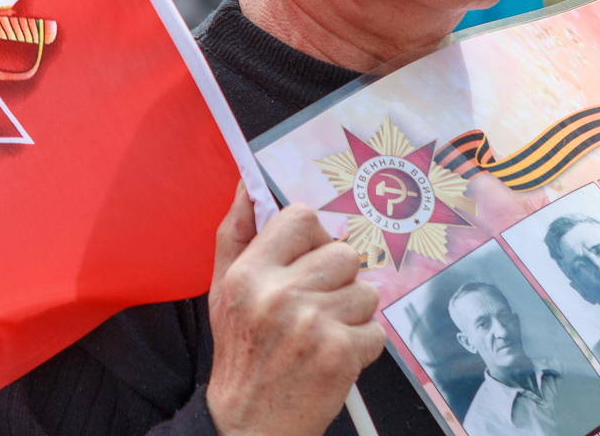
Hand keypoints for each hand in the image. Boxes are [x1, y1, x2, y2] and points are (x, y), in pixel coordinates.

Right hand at [205, 183, 384, 435]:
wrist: (248, 426)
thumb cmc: (242, 355)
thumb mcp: (224, 291)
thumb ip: (236, 235)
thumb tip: (246, 187)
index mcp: (250, 274)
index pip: (302, 218)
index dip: (313, 238)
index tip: (308, 262)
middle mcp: (279, 295)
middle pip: (344, 253)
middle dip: (337, 281)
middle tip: (314, 310)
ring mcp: (312, 324)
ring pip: (365, 291)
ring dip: (351, 315)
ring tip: (321, 336)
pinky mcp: (340, 353)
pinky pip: (376, 329)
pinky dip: (361, 346)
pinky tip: (332, 358)